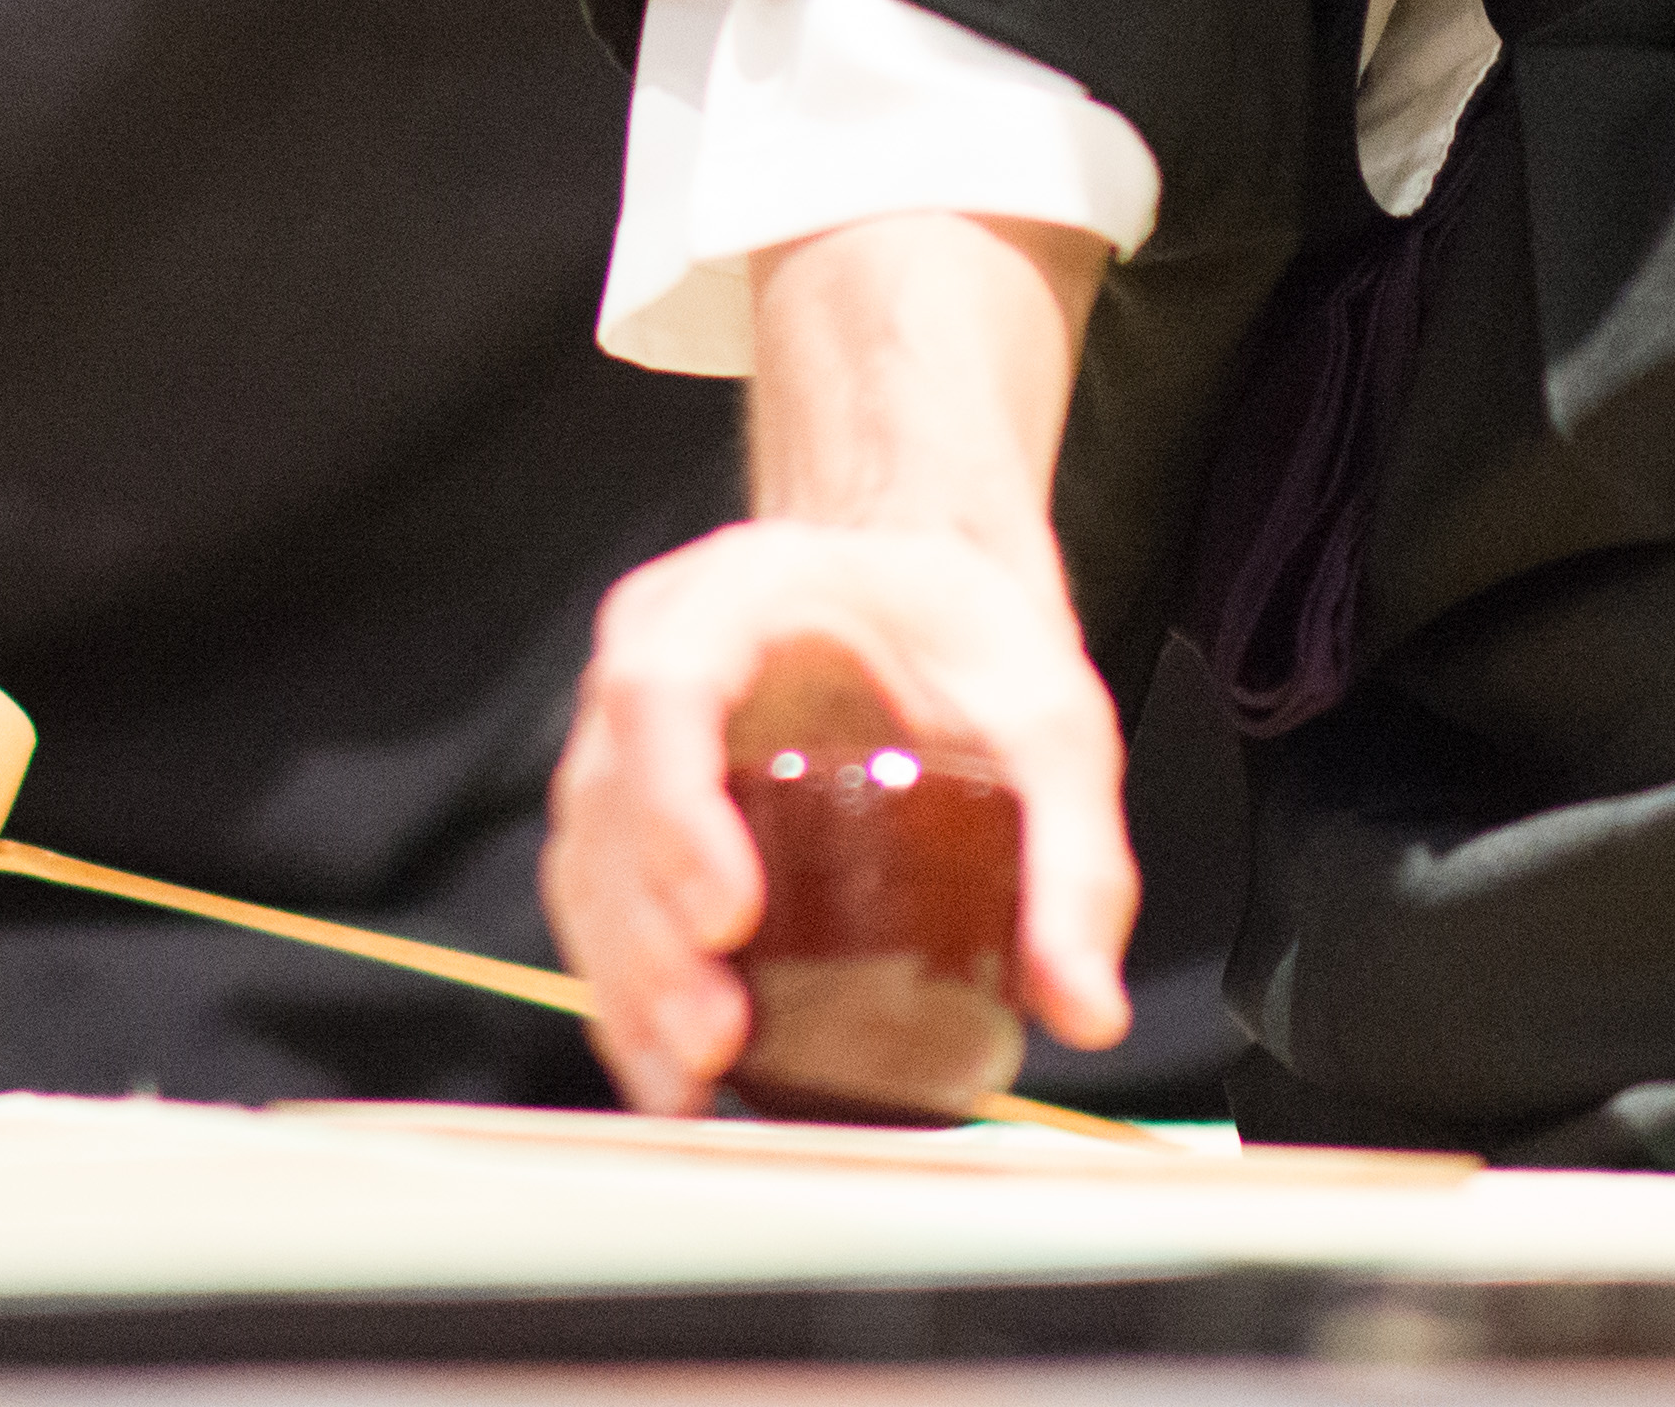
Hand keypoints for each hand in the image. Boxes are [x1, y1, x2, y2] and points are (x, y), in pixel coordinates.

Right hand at [549, 513, 1139, 1108]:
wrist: (926, 608)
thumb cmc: (971, 644)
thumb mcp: (1053, 726)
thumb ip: (1076, 862)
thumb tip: (1088, 1012)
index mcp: (740, 592)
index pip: (665, 686)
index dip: (677, 806)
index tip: (731, 914)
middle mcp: (657, 653)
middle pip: (609, 797)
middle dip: (651, 936)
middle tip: (719, 1036)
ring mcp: (625, 734)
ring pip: (587, 864)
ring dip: (628, 985)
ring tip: (693, 1082)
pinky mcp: (629, 812)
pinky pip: (597, 904)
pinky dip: (624, 996)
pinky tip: (671, 1077)